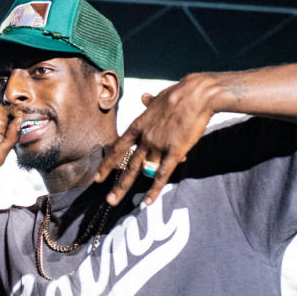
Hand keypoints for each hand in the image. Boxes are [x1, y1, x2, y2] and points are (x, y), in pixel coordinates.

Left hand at [93, 74, 217, 204]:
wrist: (197, 94)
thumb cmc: (180, 94)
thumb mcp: (159, 98)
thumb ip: (150, 103)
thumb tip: (144, 97)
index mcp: (139, 125)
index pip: (118, 148)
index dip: (107, 163)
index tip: (98, 176)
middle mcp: (145, 137)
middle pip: (127, 164)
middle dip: (116, 183)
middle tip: (107, 199)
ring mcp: (158, 145)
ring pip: (142, 170)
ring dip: (129, 187)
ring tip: (116, 202)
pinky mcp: (175, 150)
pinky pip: (163, 174)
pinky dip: (155, 189)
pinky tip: (148, 201)